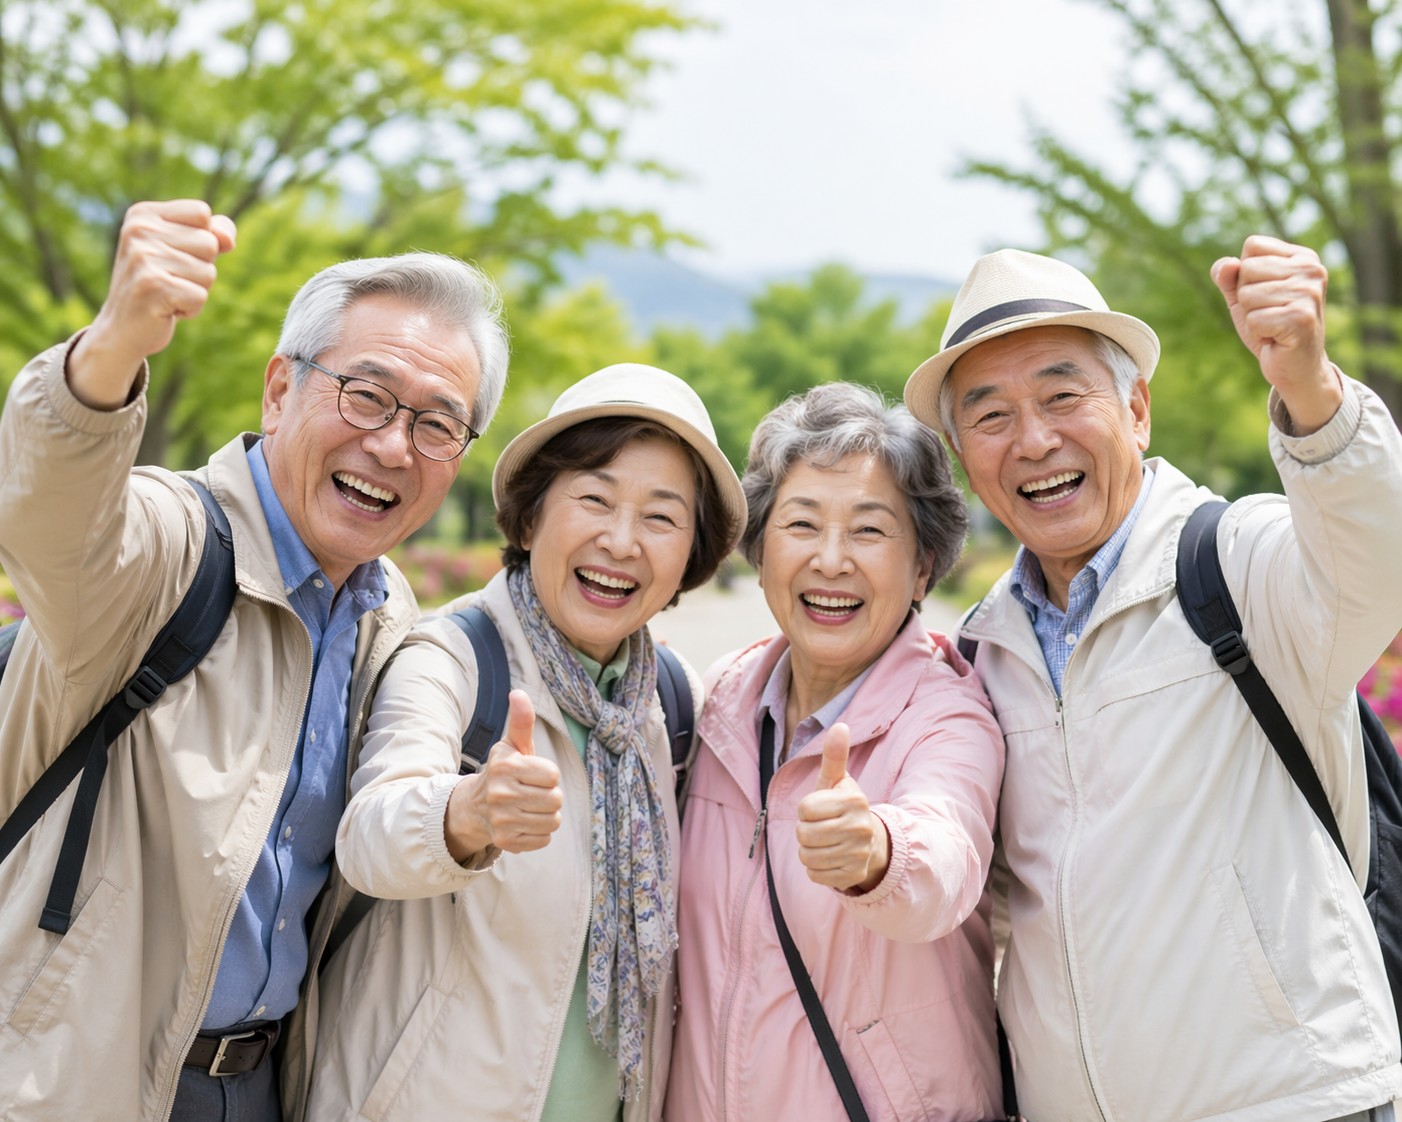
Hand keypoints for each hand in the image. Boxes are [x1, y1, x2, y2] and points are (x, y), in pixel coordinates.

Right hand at [68, 199, 237, 409]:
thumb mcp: (185, 250)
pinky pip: (200, 296)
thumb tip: (228, 240)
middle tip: (171, 279)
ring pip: (208, 272)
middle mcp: (138, 230)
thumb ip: (214, 233)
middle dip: (200, 268)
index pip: (202, 213)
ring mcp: (142, 258)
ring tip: (168, 293)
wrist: (122, 328)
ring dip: (196, 290)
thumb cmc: (160, 284)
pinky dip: (191, 309)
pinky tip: (167, 309)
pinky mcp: (152, 286)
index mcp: (142, 214)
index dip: (202, 240)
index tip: (175, 255)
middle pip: (209, 243)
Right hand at [445, 690, 562, 861]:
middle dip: (550, 795)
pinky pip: (544, 839)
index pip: (553, 775)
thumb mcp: (512, 745)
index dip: (547, 775)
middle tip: (532, 792)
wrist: (475, 806)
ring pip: (552, 821)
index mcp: (506, 767)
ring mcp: (501, 820)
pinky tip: (524, 822)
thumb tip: (518, 692)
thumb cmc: (503, 771)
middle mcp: (501, 794)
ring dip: (547, 814)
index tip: (532, 775)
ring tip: (530, 807)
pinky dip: (539, 832)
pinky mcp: (505, 841)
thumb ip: (521, 721)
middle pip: (555, 800)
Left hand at [795, 724, 889, 892]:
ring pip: (807, 857)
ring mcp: (858, 854)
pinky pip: (815, 875)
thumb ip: (834, 756)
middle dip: (806, 832)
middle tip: (821, 828)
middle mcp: (860, 828)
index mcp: (854, 801)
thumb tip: (840, 725)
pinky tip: (830, 858)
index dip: (806, 810)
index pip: (804, 809)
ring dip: (809, 851)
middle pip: (803, 834)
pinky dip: (816, 869)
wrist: (871, 843)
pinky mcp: (853, 875)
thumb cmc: (843, 807)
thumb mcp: (837, 781)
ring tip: (825, 843)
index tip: (820, 810)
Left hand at [1211, 235, 1341, 433]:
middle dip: (1247, 298)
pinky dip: (1258, 333)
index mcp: (1302, 257)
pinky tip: (1276, 338)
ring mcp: (1309, 293)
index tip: (1265, 295)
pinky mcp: (1301, 318)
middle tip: (1269, 314)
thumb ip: (1228, 277)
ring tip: (1272, 326)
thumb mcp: (1243, 297)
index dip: (1245, 274)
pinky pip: (1253, 319)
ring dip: (1252, 318)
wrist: (1295, 366)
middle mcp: (1312, 269)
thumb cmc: (1269, 327)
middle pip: (1247, 269)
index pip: (1252, 245)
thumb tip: (1224, 267)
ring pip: (1247, 296)